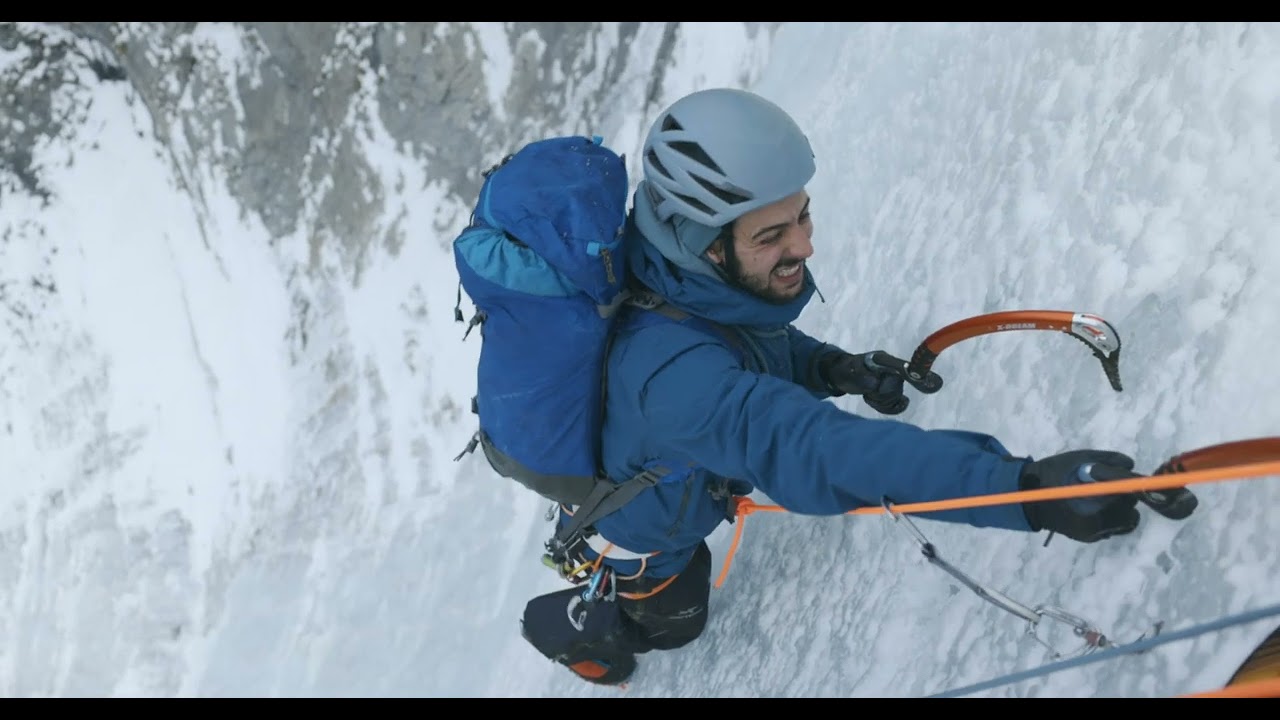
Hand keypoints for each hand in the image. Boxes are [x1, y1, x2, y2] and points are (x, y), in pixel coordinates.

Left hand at [820, 351, 909, 414]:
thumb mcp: (847, 371)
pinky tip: (877, 403)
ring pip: (895, 398)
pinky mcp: (892, 392)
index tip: (934, 384)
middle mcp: (893, 369)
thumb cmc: (845, 369)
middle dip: (880, 395)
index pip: (902, 367)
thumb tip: (875, 384)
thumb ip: (860, 376)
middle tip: (865, 390)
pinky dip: (886, 408)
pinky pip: (896, 405)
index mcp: (882, 360)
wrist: (842, 374)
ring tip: (867, 393)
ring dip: (879, 401)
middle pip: (896, 389)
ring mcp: (894, 381)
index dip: (916, 376)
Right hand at [1019, 450, 1141, 542]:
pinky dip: (1112, 516)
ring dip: (1121, 508)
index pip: (1128, 496)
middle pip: (1130, 511)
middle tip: (1111, 484)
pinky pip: (1113, 528)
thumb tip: (1130, 465)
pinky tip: (1098, 506)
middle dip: (1125, 496)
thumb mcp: (1077, 459)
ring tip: (1106, 496)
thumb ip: (1107, 460)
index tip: (1124, 476)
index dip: (1130, 484)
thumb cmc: (1051, 475)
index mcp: (1094, 507)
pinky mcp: (1090, 538)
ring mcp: (1094, 534)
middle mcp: (1097, 526)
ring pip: (1125, 522)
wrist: (1026, 499)